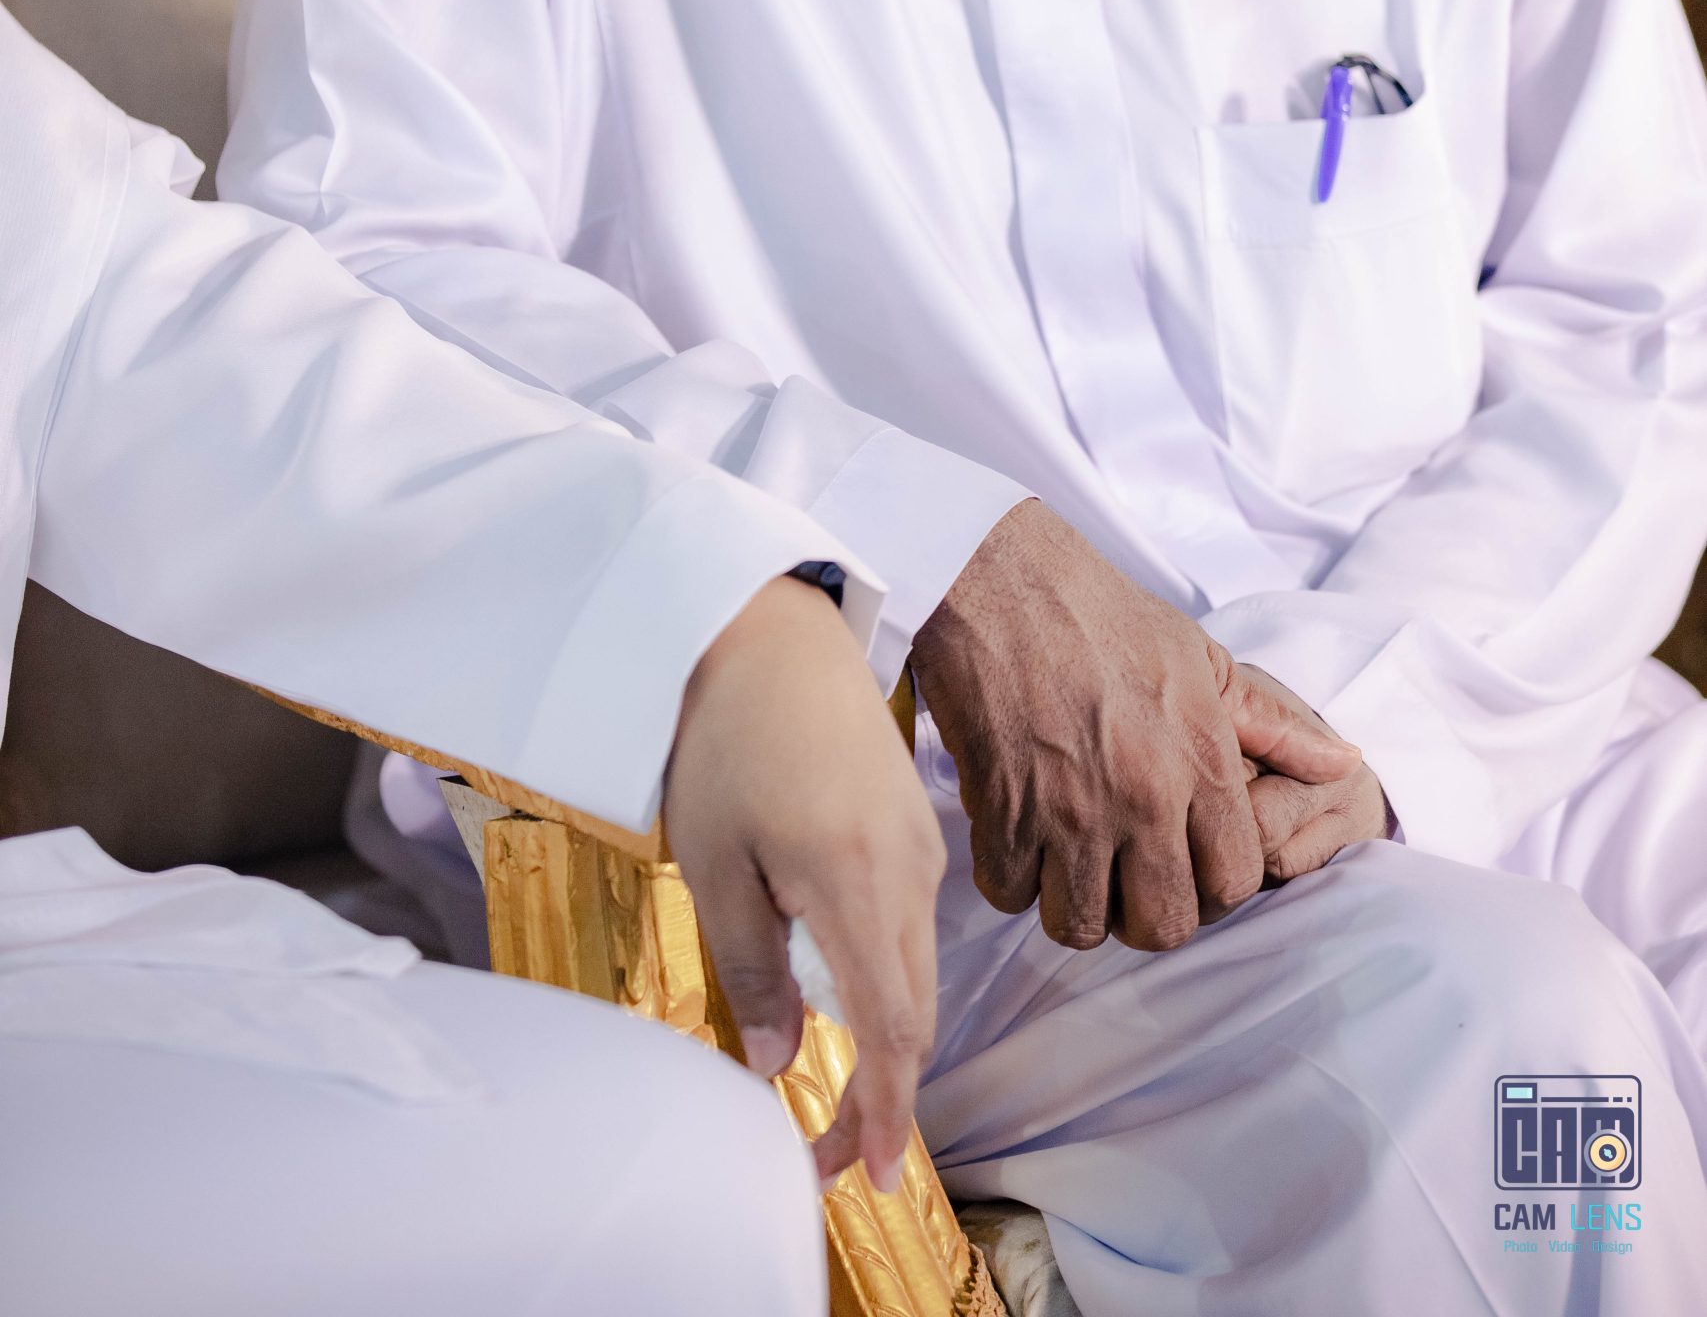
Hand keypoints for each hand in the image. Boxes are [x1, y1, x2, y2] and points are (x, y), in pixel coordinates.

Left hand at [664, 575, 944, 1193]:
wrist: (768, 625)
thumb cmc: (725, 736)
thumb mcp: (715, 863)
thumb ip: (752, 970)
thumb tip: (779, 1061)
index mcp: (859, 883)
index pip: (896, 1029)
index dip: (887, 1112)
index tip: (870, 1175)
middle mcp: (910, 869)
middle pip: (916, 1009)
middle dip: (881, 1090)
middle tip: (829, 1150)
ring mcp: (919, 841)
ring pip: (916, 967)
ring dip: (884, 1034)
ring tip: (831, 1087)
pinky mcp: (912, 819)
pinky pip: (910, 921)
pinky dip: (885, 976)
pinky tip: (841, 991)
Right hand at [911, 501, 1360, 952]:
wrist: (1003, 578)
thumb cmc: (1103, 614)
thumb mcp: (1201, 658)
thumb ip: (1273, 725)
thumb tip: (1346, 763)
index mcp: (1200, 762)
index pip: (1234, 885)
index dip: (1212, 889)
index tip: (1184, 864)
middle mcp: (1143, 798)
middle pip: (1161, 927)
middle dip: (1143, 915)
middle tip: (1123, 876)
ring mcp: (1069, 810)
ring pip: (1079, 925)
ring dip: (1071, 903)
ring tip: (1066, 863)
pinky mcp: (1003, 810)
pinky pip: (1009, 894)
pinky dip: (1010, 879)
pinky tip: (1017, 837)